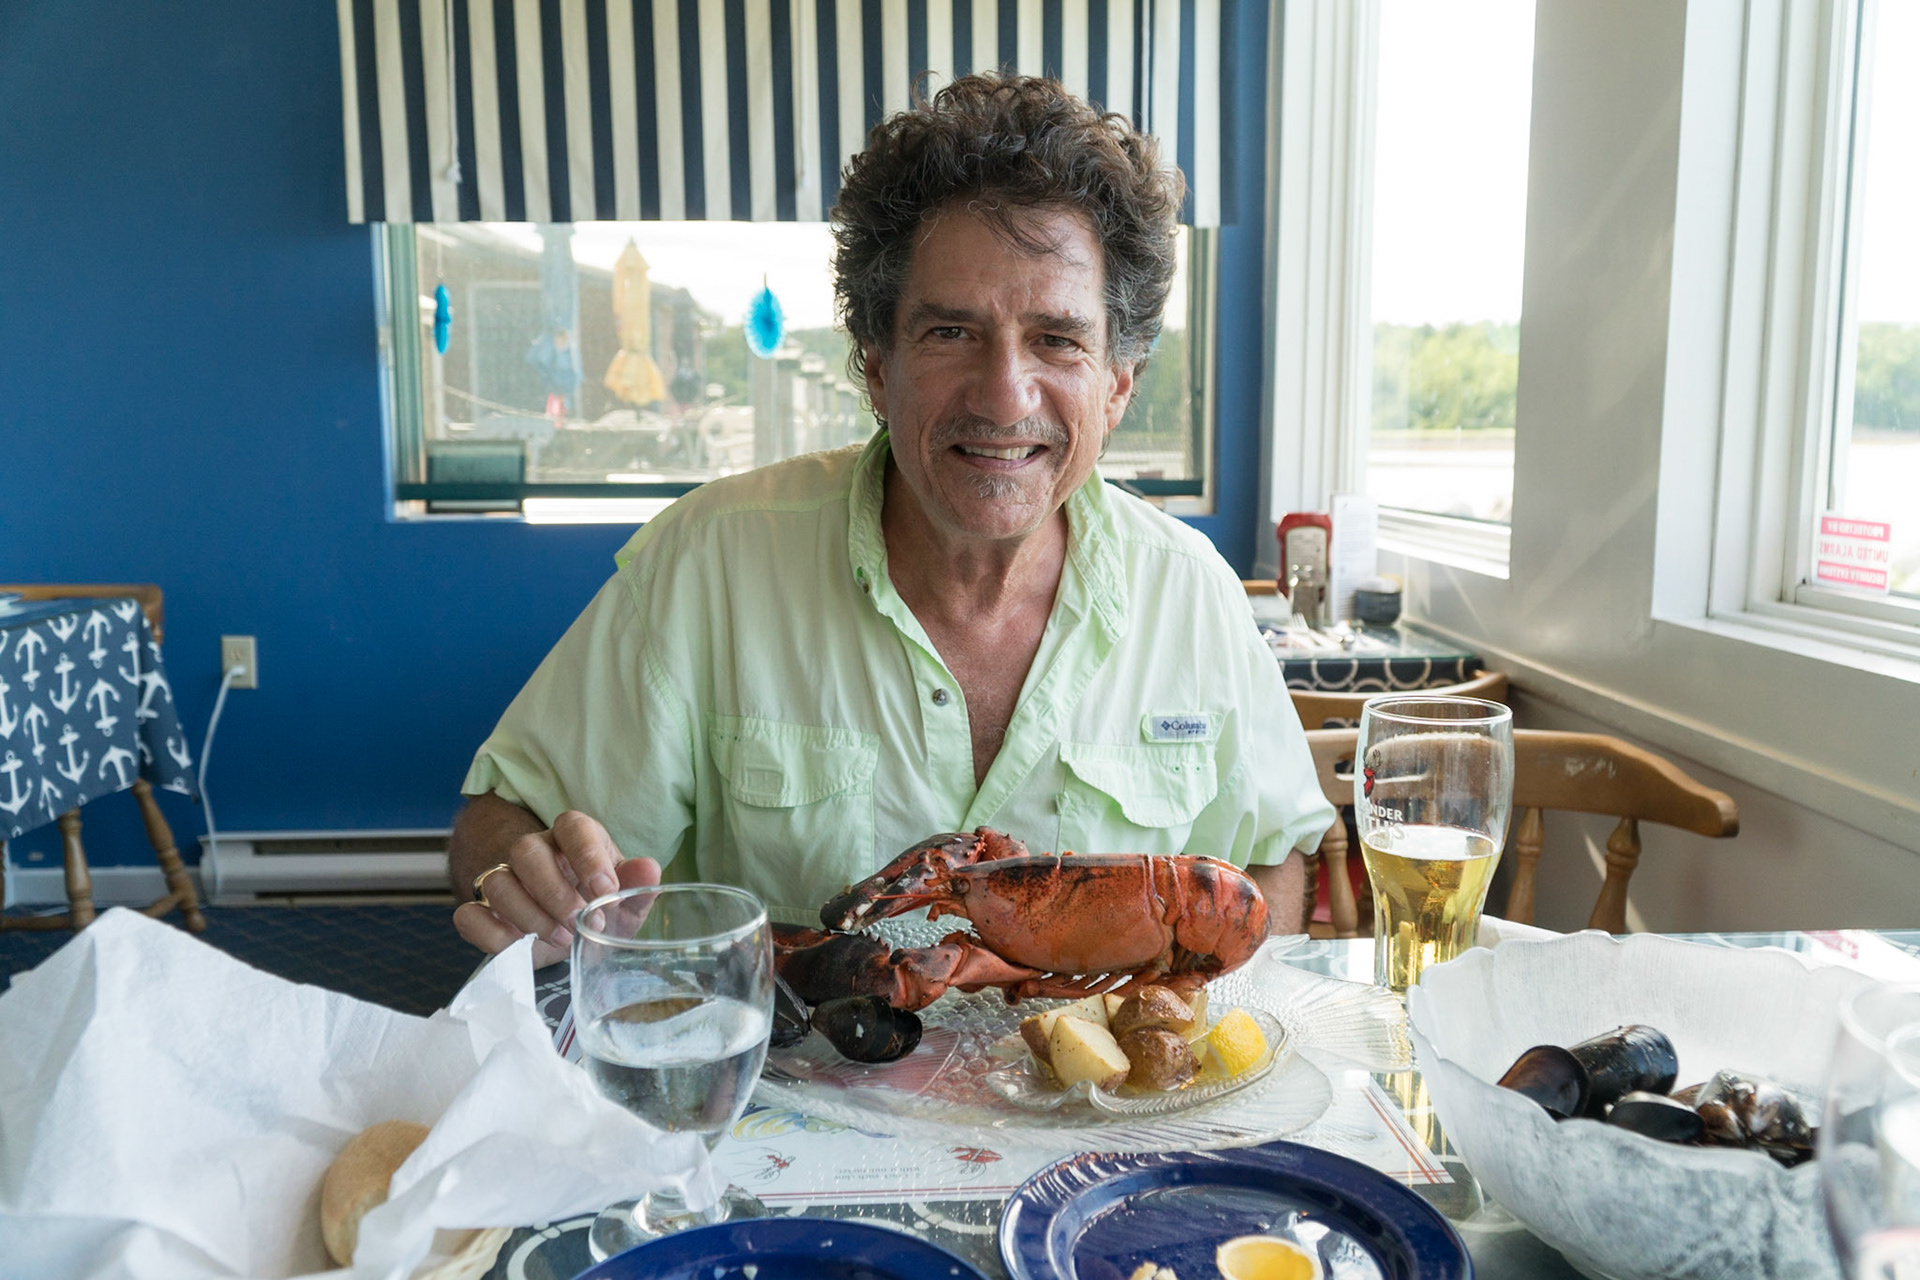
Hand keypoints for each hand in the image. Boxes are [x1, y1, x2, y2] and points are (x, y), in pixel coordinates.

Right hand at [452, 810, 660, 966]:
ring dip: (528, 915)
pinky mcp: (483, 911)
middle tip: (578, 922)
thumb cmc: (599, 907)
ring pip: (498, 882)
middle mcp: (535, 851)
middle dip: (553, 891)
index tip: (605, 889)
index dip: (587, 855)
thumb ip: (637, 886)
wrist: (567, 931)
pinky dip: (490, 933)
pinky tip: (518, 946)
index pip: (573, 827)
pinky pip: (468, 914)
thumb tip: (650, 869)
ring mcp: (504, 878)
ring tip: (559, 938)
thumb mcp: (625, 901)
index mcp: (572, 838)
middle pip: (526, 851)